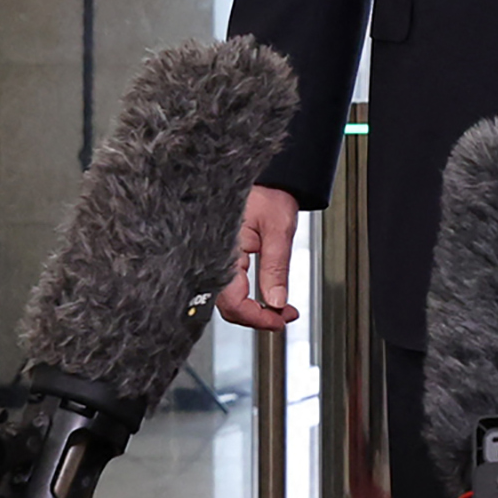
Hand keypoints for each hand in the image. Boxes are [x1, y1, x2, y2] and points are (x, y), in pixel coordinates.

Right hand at [217, 188, 303, 329]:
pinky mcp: (219, 257)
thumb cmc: (268, 192)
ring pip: (227, 298)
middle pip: (228, 305)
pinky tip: (263, 297)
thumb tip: (276, 301)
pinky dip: (246, 296)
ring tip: (279, 309)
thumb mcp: (278, 229)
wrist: (265, 176)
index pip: (233, 302)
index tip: (280, 321)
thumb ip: (276, 268)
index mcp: (223, 251)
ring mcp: (214, 258)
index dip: (257, 318)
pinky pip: (227, 285)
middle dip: (257, 317)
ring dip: (253, 309)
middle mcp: (213, 257)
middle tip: (283, 317)